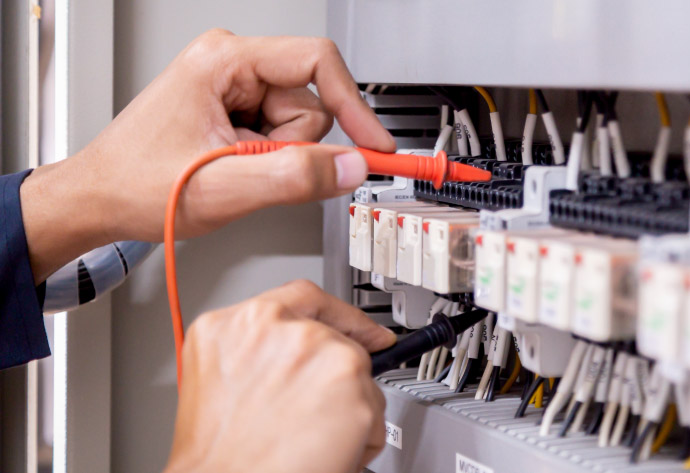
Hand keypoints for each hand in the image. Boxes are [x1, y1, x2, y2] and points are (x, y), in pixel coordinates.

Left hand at [21, 30, 393, 281]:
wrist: (99, 200)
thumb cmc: (137, 184)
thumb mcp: (224, 187)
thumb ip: (295, 177)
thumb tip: (351, 166)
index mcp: (224, 61)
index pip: (318, 62)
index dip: (355, 105)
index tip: (377, 144)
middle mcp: (231, 65)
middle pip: (311, 102)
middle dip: (295, 147)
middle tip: (253, 169)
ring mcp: (233, 88)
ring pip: (300, 125)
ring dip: (280, 158)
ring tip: (236, 172)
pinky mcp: (235, 110)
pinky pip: (282, 137)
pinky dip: (269, 162)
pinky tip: (235, 170)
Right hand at [164, 280, 395, 472]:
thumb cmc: (221, 455)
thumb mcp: (222, 382)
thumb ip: (262, 353)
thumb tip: (303, 355)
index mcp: (237, 325)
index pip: (304, 298)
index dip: (340, 316)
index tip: (364, 329)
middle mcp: (277, 327)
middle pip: (334, 338)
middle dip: (337, 377)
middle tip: (320, 414)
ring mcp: (315, 349)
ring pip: (358, 374)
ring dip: (348, 408)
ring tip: (311, 440)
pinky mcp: (348, 378)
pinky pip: (374, 407)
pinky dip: (363, 436)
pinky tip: (328, 450)